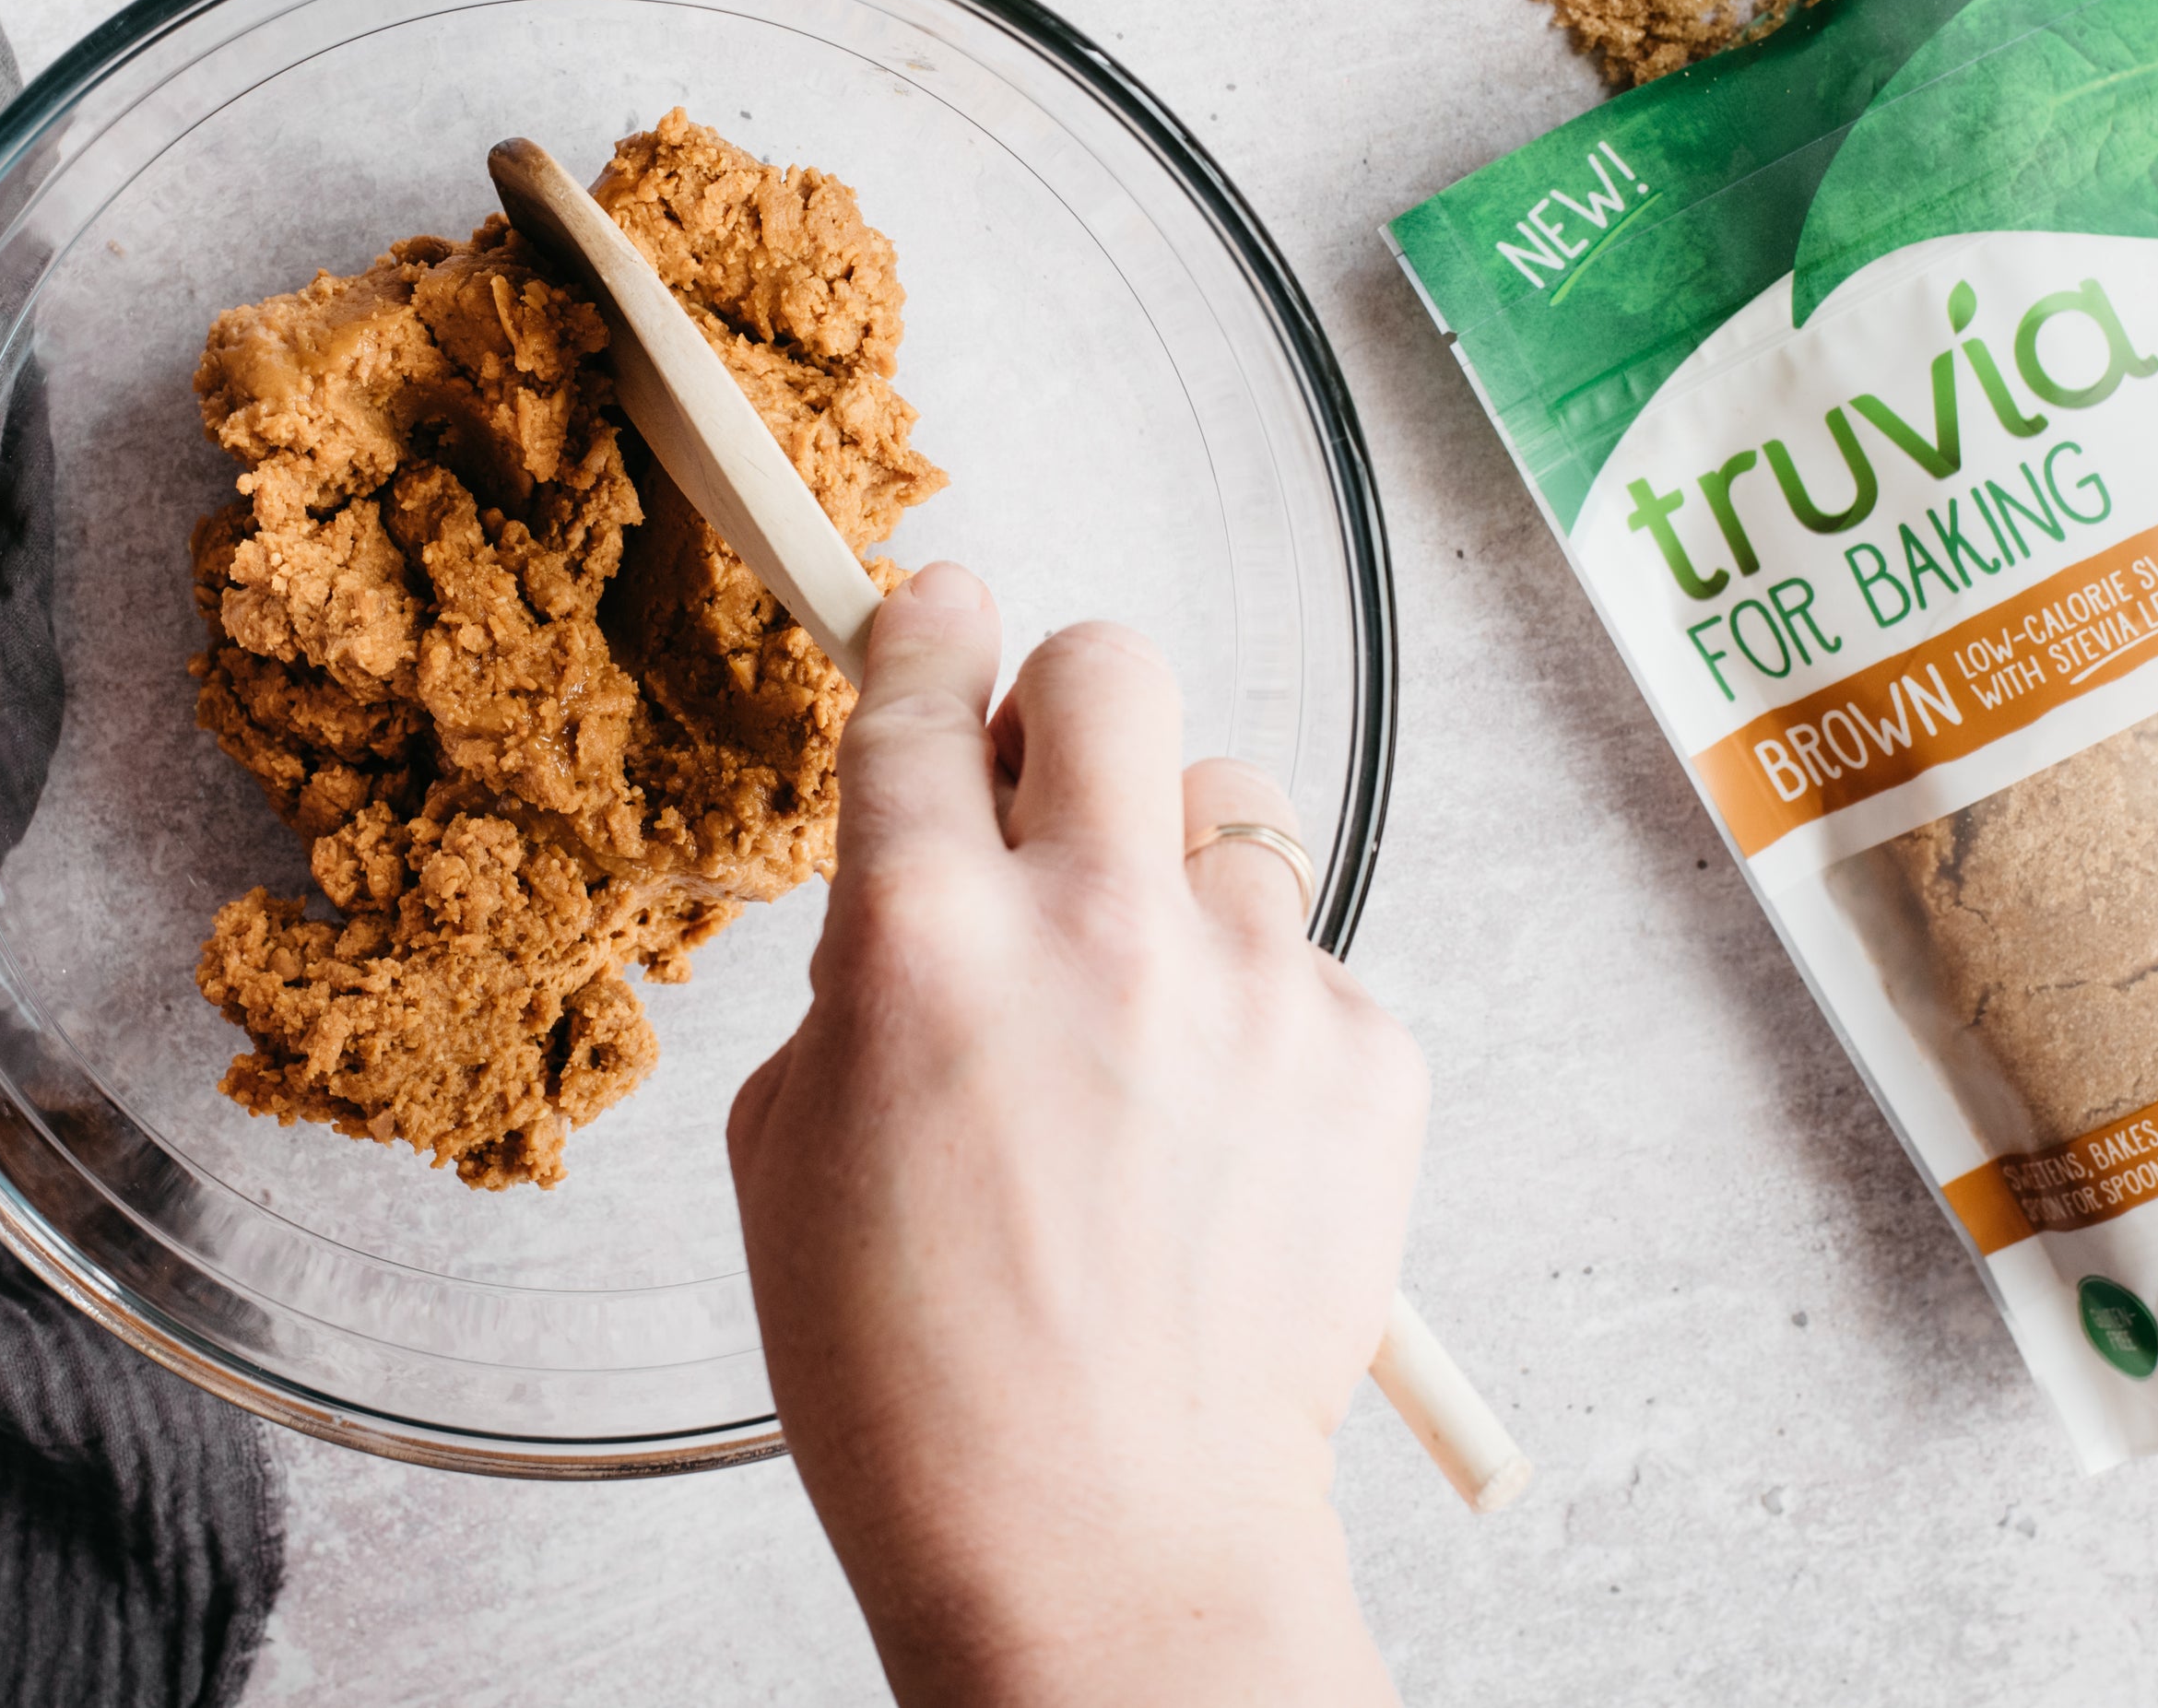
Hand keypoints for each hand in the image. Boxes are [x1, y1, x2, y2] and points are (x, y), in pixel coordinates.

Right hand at [729, 566, 1424, 1706]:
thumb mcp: (795, 1150)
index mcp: (922, 939)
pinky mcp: (1362, 1056)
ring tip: (1144, 1027)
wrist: (1106, 1547)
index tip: (940, 609)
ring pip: (1231, 805)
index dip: (928, 625)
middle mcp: (1097, 929)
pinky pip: (1303, 960)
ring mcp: (1248, 987)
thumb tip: (933, 873)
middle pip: (1112, 667)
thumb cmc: (917, 1381)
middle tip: (1051, 792)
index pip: (924, 685)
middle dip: (1068, 702)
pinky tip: (1214, 1140)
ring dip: (1174, 873)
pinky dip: (1255, 1018)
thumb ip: (863, 971)